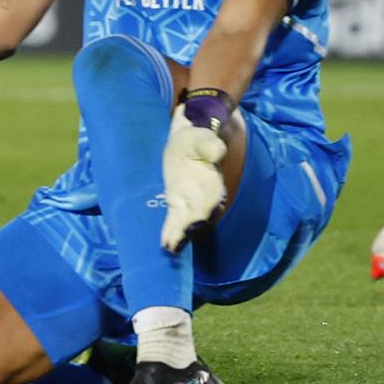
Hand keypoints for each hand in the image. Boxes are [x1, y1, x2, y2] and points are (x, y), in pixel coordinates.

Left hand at [160, 102, 228, 252]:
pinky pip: (175, 220)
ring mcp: (190, 202)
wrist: (186, 141)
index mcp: (213, 180)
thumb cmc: (197, 139)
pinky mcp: (176, 203)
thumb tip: (217, 153)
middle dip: (191, 227)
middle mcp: (204, 196)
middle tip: (180, 240)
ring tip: (172, 246)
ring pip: (187, 221)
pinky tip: (166, 245)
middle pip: (199, 215)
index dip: (205, 209)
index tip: (198, 220)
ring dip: (180, 234)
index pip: (211, 198)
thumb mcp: (203, 137)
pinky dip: (171, 232)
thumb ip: (210, 145)